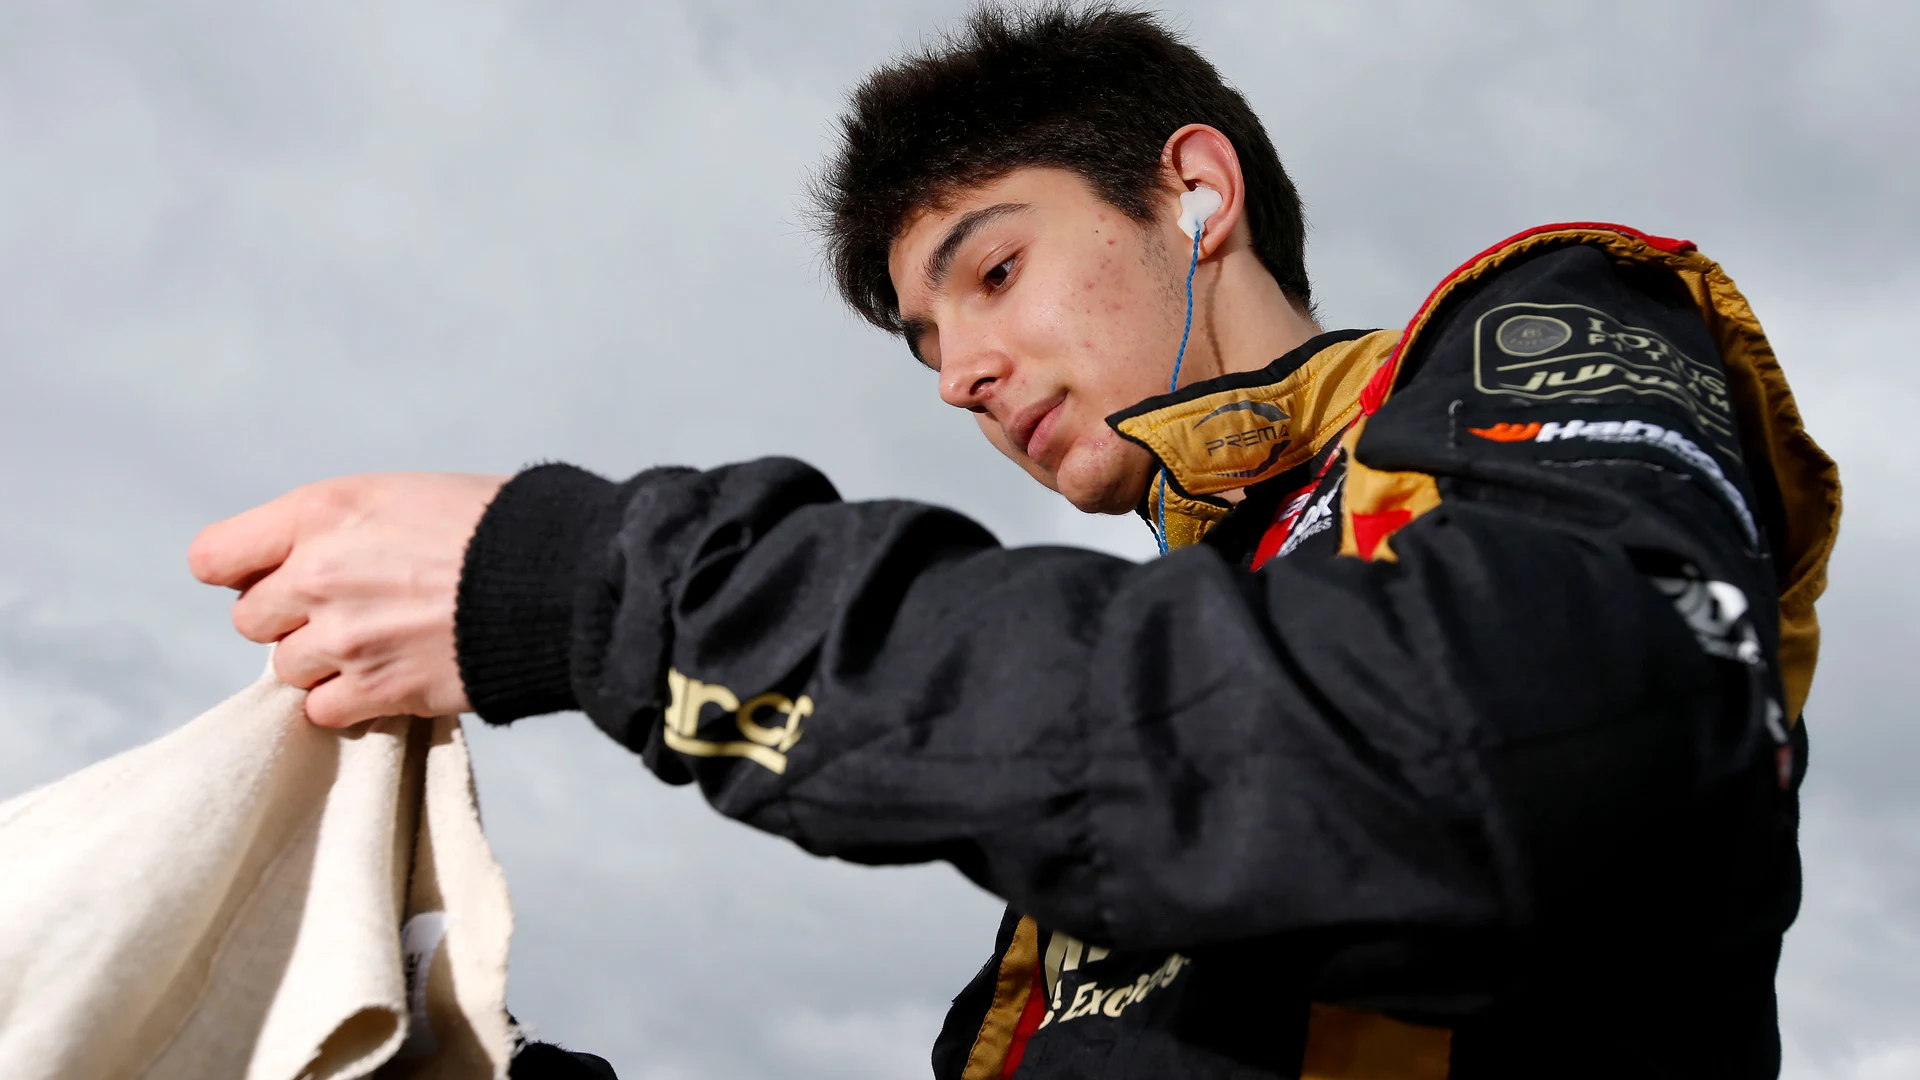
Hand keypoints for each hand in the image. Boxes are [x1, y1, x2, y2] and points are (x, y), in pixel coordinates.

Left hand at [188, 472, 509, 726]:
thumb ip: (337, 528)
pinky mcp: (377, 690)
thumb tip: (299, 565)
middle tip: (351, 612)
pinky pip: (321, 712)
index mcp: (323, 512)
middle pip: (251, 619)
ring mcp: (344, 638)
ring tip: (383, 644)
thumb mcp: (402, 495)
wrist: (560, 579)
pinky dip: (351, 704)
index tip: (273, 577)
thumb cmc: (495, 528)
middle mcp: (318, 574)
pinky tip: (392, 677)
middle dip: (292, 620)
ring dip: (325, 665)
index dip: (242, 572)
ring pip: (287, 670)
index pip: (214, 557)